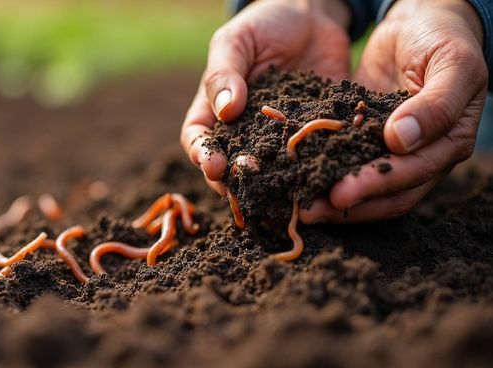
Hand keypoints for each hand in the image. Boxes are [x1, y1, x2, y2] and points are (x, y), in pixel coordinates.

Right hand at [180, 0, 351, 194]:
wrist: (312, 17)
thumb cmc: (263, 26)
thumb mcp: (237, 41)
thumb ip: (225, 73)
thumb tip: (226, 110)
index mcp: (214, 111)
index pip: (198, 140)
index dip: (202, 155)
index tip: (213, 165)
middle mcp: (243, 132)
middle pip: (231, 167)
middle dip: (235, 182)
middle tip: (245, 192)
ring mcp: (277, 138)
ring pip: (270, 172)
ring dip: (273, 189)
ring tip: (280, 200)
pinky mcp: (312, 136)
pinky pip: (311, 158)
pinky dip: (313, 173)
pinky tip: (319, 181)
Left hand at [301, 0, 487, 222]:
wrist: (421, 21)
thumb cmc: (445, 38)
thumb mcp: (453, 64)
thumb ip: (437, 104)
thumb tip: (401, 141)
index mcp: (449, 143)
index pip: (412, 175)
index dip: (376, 186)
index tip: (341, 193)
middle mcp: (422, 156)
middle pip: (385, 194)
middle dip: (347, 204)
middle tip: (308, 211)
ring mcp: (390, 151)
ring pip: (362, 186)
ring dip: (329, 198)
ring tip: (296, 203)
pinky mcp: (362, 139)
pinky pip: (342, 160)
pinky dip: (321, 170)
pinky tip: (293, 176)